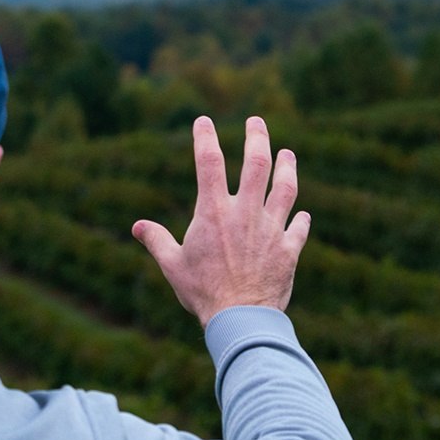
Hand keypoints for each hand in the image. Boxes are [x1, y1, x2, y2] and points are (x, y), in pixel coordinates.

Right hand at [132, 116, 310, 327]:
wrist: (241, 318)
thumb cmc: (203, 293)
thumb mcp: (173, 266)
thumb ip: (157, 241)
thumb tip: (138, 226)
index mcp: (213, 212)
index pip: (208, 163)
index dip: (205, 138)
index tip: (203, 121)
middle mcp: (245, 213)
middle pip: (256, 163)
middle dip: (257, 137)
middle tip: (256, 121)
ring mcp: (270, 228)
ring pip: (284, 188)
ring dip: (287, 167)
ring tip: (287, 153)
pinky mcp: (288, 249)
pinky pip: (298, 228)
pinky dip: (300, 219)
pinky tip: (301, 214)